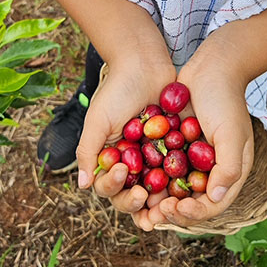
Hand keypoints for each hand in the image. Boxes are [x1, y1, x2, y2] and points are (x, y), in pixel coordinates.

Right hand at [76, 50, 175, 217]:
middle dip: (135, 201)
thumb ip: (88, 151)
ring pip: (155, 191)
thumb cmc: (117, 90)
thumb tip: (82, 185)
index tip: (120, 171)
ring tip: (164, 203)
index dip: (113, 187)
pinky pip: (177, 173)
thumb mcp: (98, 120)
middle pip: (130, 195)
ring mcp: (153, 158)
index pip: (107, 186)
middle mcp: (130, 163)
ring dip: (158, 201)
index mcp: (109, 159)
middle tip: (144, 195)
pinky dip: (179, 183)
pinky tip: (184, 188)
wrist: (145, 64)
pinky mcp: (174, 150)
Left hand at [129, 34, 254, 231]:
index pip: (212, 205)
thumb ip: (228, 167)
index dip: (194, 213)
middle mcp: (209, 170)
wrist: (210, 67)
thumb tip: (215, 198)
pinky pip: (160, 168)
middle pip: (190, 203)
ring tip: (141, 200)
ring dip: (157, 199)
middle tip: (153, 212)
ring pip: (172, 189)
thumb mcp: (232, 133)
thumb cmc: (225, 99)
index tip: (176, 207)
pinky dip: (149, 177)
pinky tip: (133, 180)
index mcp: (229, 172)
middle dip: (171, 211)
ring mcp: (190, 159)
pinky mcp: (173, 146)